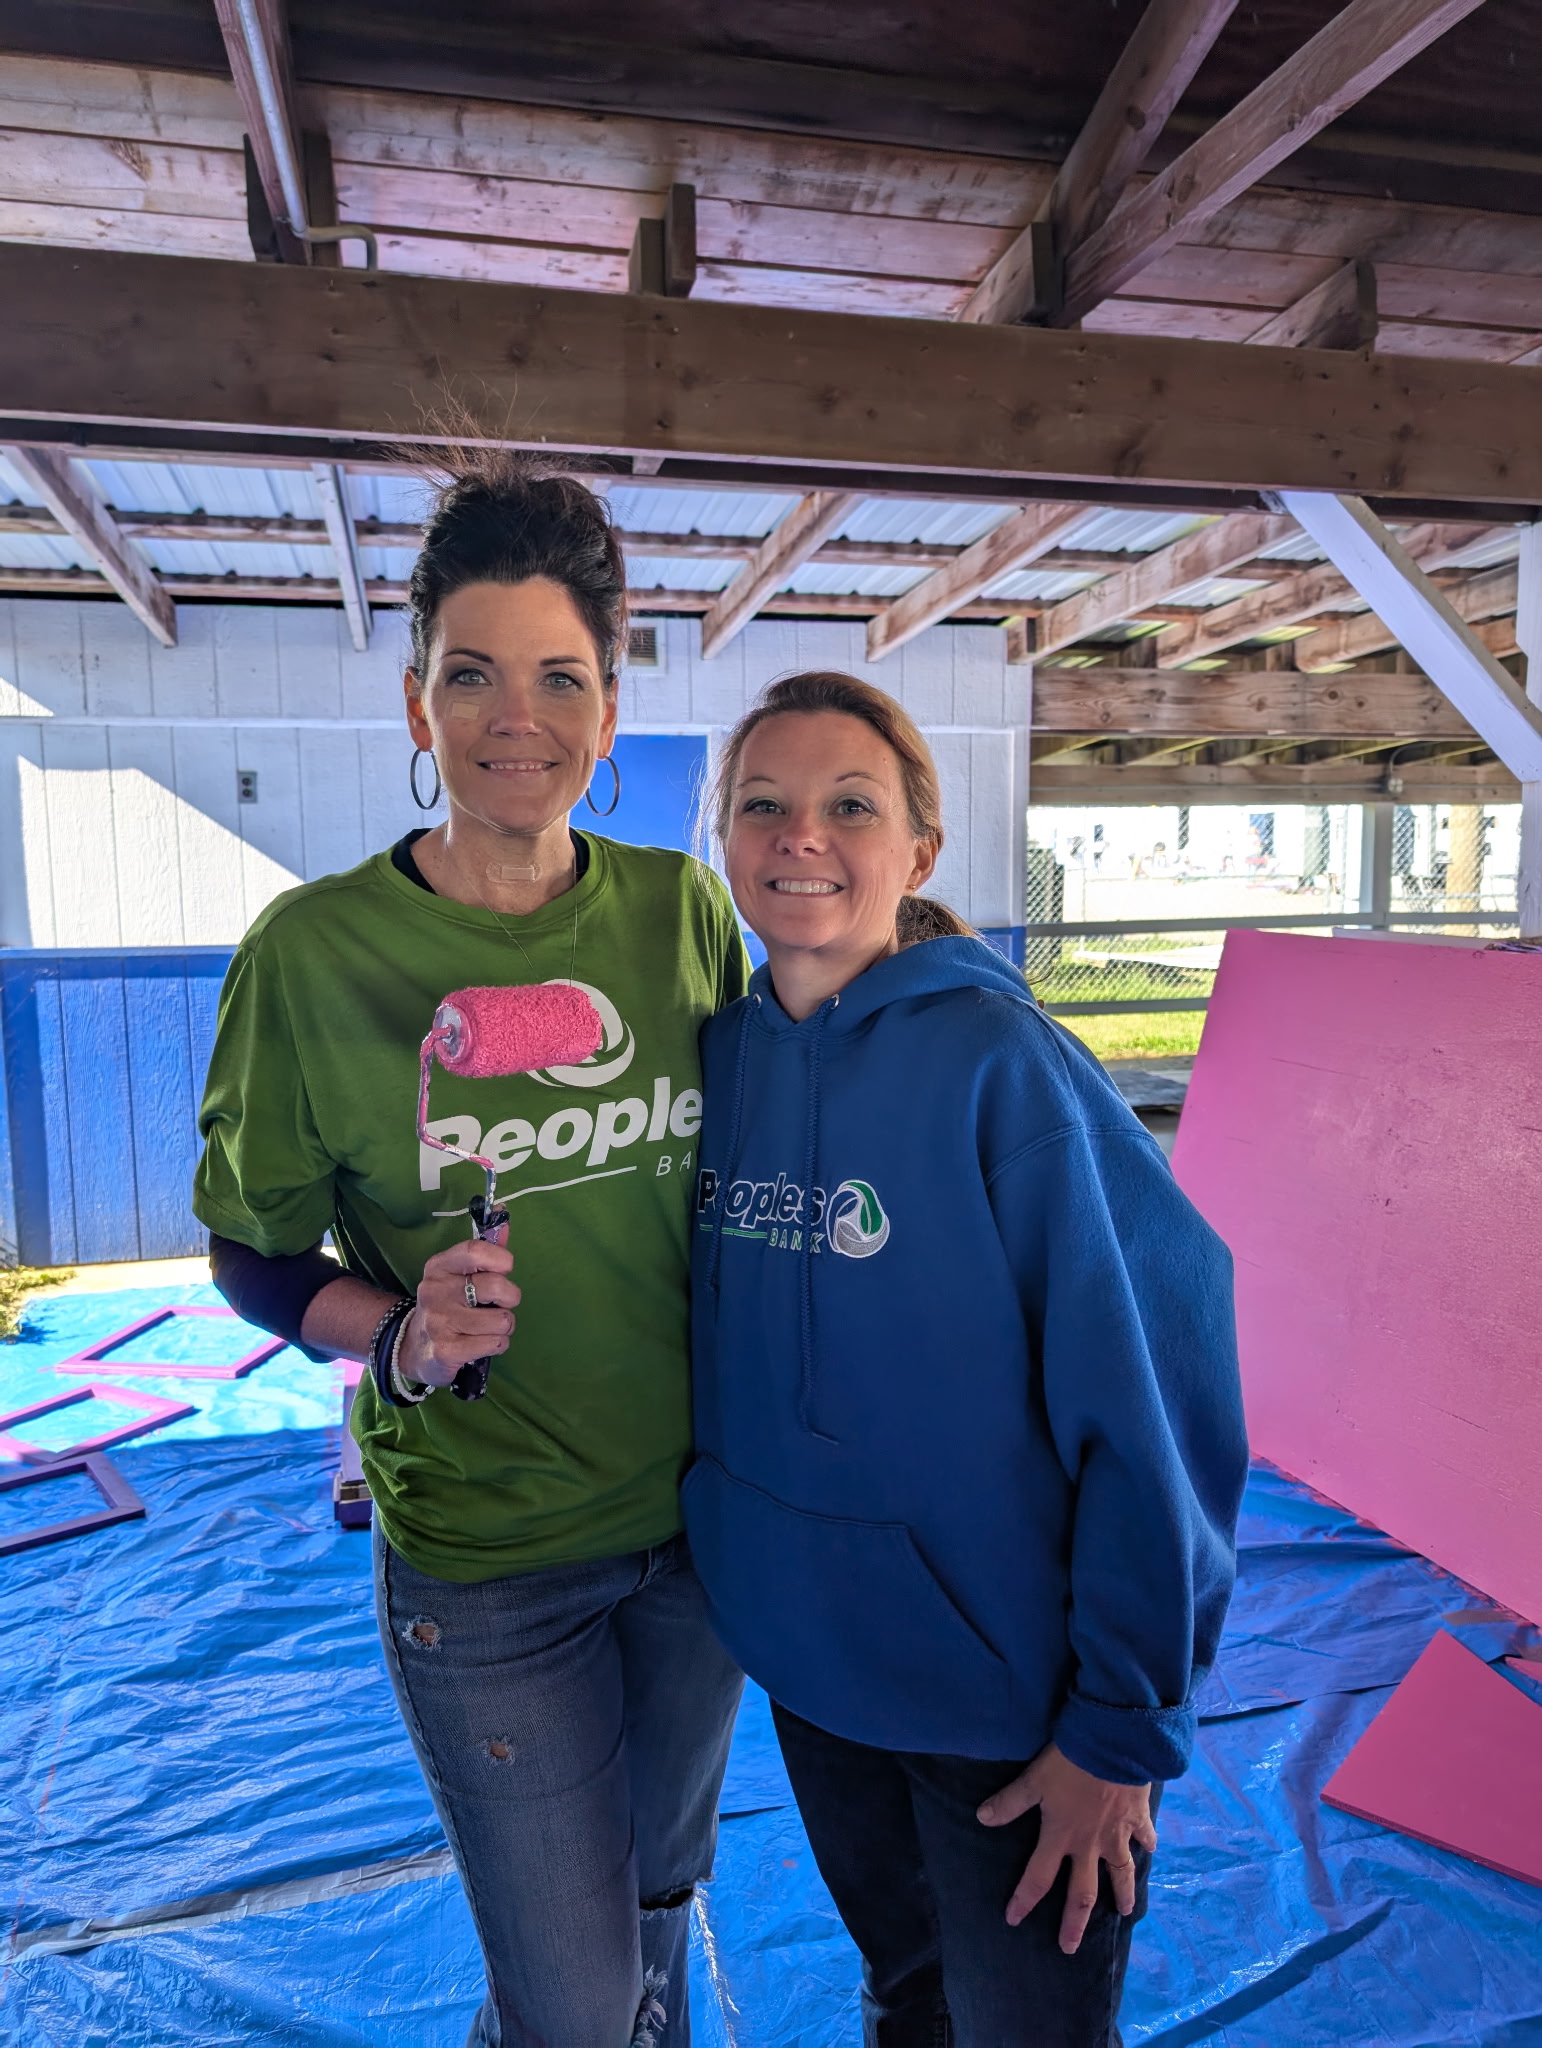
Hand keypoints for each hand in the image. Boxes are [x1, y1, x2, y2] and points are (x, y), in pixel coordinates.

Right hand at [399, 1228, 519, 1387]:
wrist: (413, 1348)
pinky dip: (497, 1345)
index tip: (506, 1268)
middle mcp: (435, 1291)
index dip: (501, 1258)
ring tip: (489, 1328)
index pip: (475, 1250)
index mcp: (439, 1267)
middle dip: (510, 1297)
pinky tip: (482, 1344)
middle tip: (500, 1305)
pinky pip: (495, 1343)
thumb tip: (503, 1217)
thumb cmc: (447, 1305)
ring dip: (504, 1327)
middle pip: (495, 1286)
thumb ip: (485, 1250)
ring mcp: (439, 1322)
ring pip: (502, 1320)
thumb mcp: (459, 1275)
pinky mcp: (446, 1351)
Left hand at [977, 1743, 1155, 1954]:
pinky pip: (1145, 1836)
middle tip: (1070, 1949)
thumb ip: (1010, 1802)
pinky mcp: (1138, 1818)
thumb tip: (981, 1818)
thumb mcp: (1033, 1780)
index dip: (1024, 1899)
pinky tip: (1150, 1849)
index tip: (1014, 1920)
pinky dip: (1147, 1844)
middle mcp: (1090, 1845)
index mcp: (1061, 1837)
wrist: (1113, 1745)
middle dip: (1075, 1922)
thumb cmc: (1069, 1763)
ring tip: (1125, 1912)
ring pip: (1122, 1873)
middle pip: (1083, 1893)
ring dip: (1122, 1894)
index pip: (1038, 1877)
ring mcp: (1118, 1834)